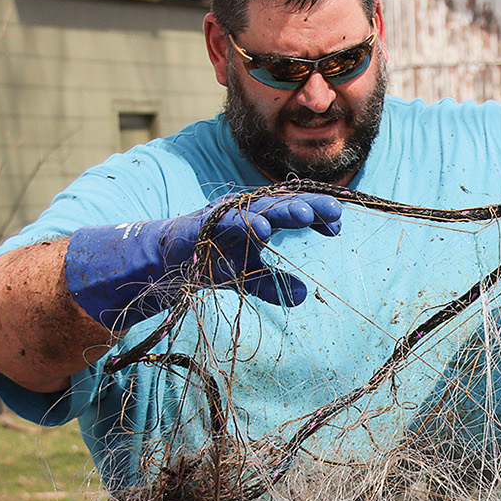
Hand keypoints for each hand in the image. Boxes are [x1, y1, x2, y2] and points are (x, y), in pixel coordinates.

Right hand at [64, 192, 342, 328]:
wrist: (162, 261)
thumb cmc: (209, 261)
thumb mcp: (247, 276)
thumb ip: (274, 284)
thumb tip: (306, 296)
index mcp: (259, 218)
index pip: (294, 211)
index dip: (317, 215)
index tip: (338, 227)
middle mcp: (244, 211)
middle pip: (282, 204)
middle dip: (309, 206)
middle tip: (336, 212)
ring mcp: (223, 216)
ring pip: (259, 209)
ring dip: (283, 211)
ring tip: (305, 214)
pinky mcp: (202, 226)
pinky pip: (227, 223)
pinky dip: (246, 224)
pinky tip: (265, 229)